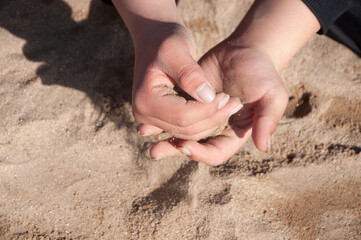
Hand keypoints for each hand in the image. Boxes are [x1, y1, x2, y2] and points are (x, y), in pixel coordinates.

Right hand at [132, 23, 242, 139]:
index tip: (227, 96)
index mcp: (145, 101)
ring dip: (212, 122)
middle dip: (213, 118)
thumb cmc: (165, 40)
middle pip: (185, 128)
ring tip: (231, 105)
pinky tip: (220, 108)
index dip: (208, 110)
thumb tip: (208, 97)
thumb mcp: (177, 50)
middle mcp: (144, 115)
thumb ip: (191, 74)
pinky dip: (204, 121)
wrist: (154, 39)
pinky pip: (187, 127)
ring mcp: (151, 119)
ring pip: (188, 132)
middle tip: (235, 103)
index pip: (183, 116)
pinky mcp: (161, 119)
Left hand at [150, 43, 288, 164]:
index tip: (184, 145)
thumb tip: (264, 147)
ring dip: (164, 138)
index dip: (199, 153)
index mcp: (235, 133)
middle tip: (155, 150)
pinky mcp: (189, 103)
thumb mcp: (272, 94)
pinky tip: (146, 122)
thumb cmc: (261, 71)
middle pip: (194, 147)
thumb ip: (268, 119)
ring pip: (181, 134)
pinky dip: (161, 120)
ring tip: (145, 137)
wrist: (244, 50)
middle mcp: (216, 130)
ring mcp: (201, 117)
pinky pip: (174, 115)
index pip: (216, 153)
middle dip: (175, 149)